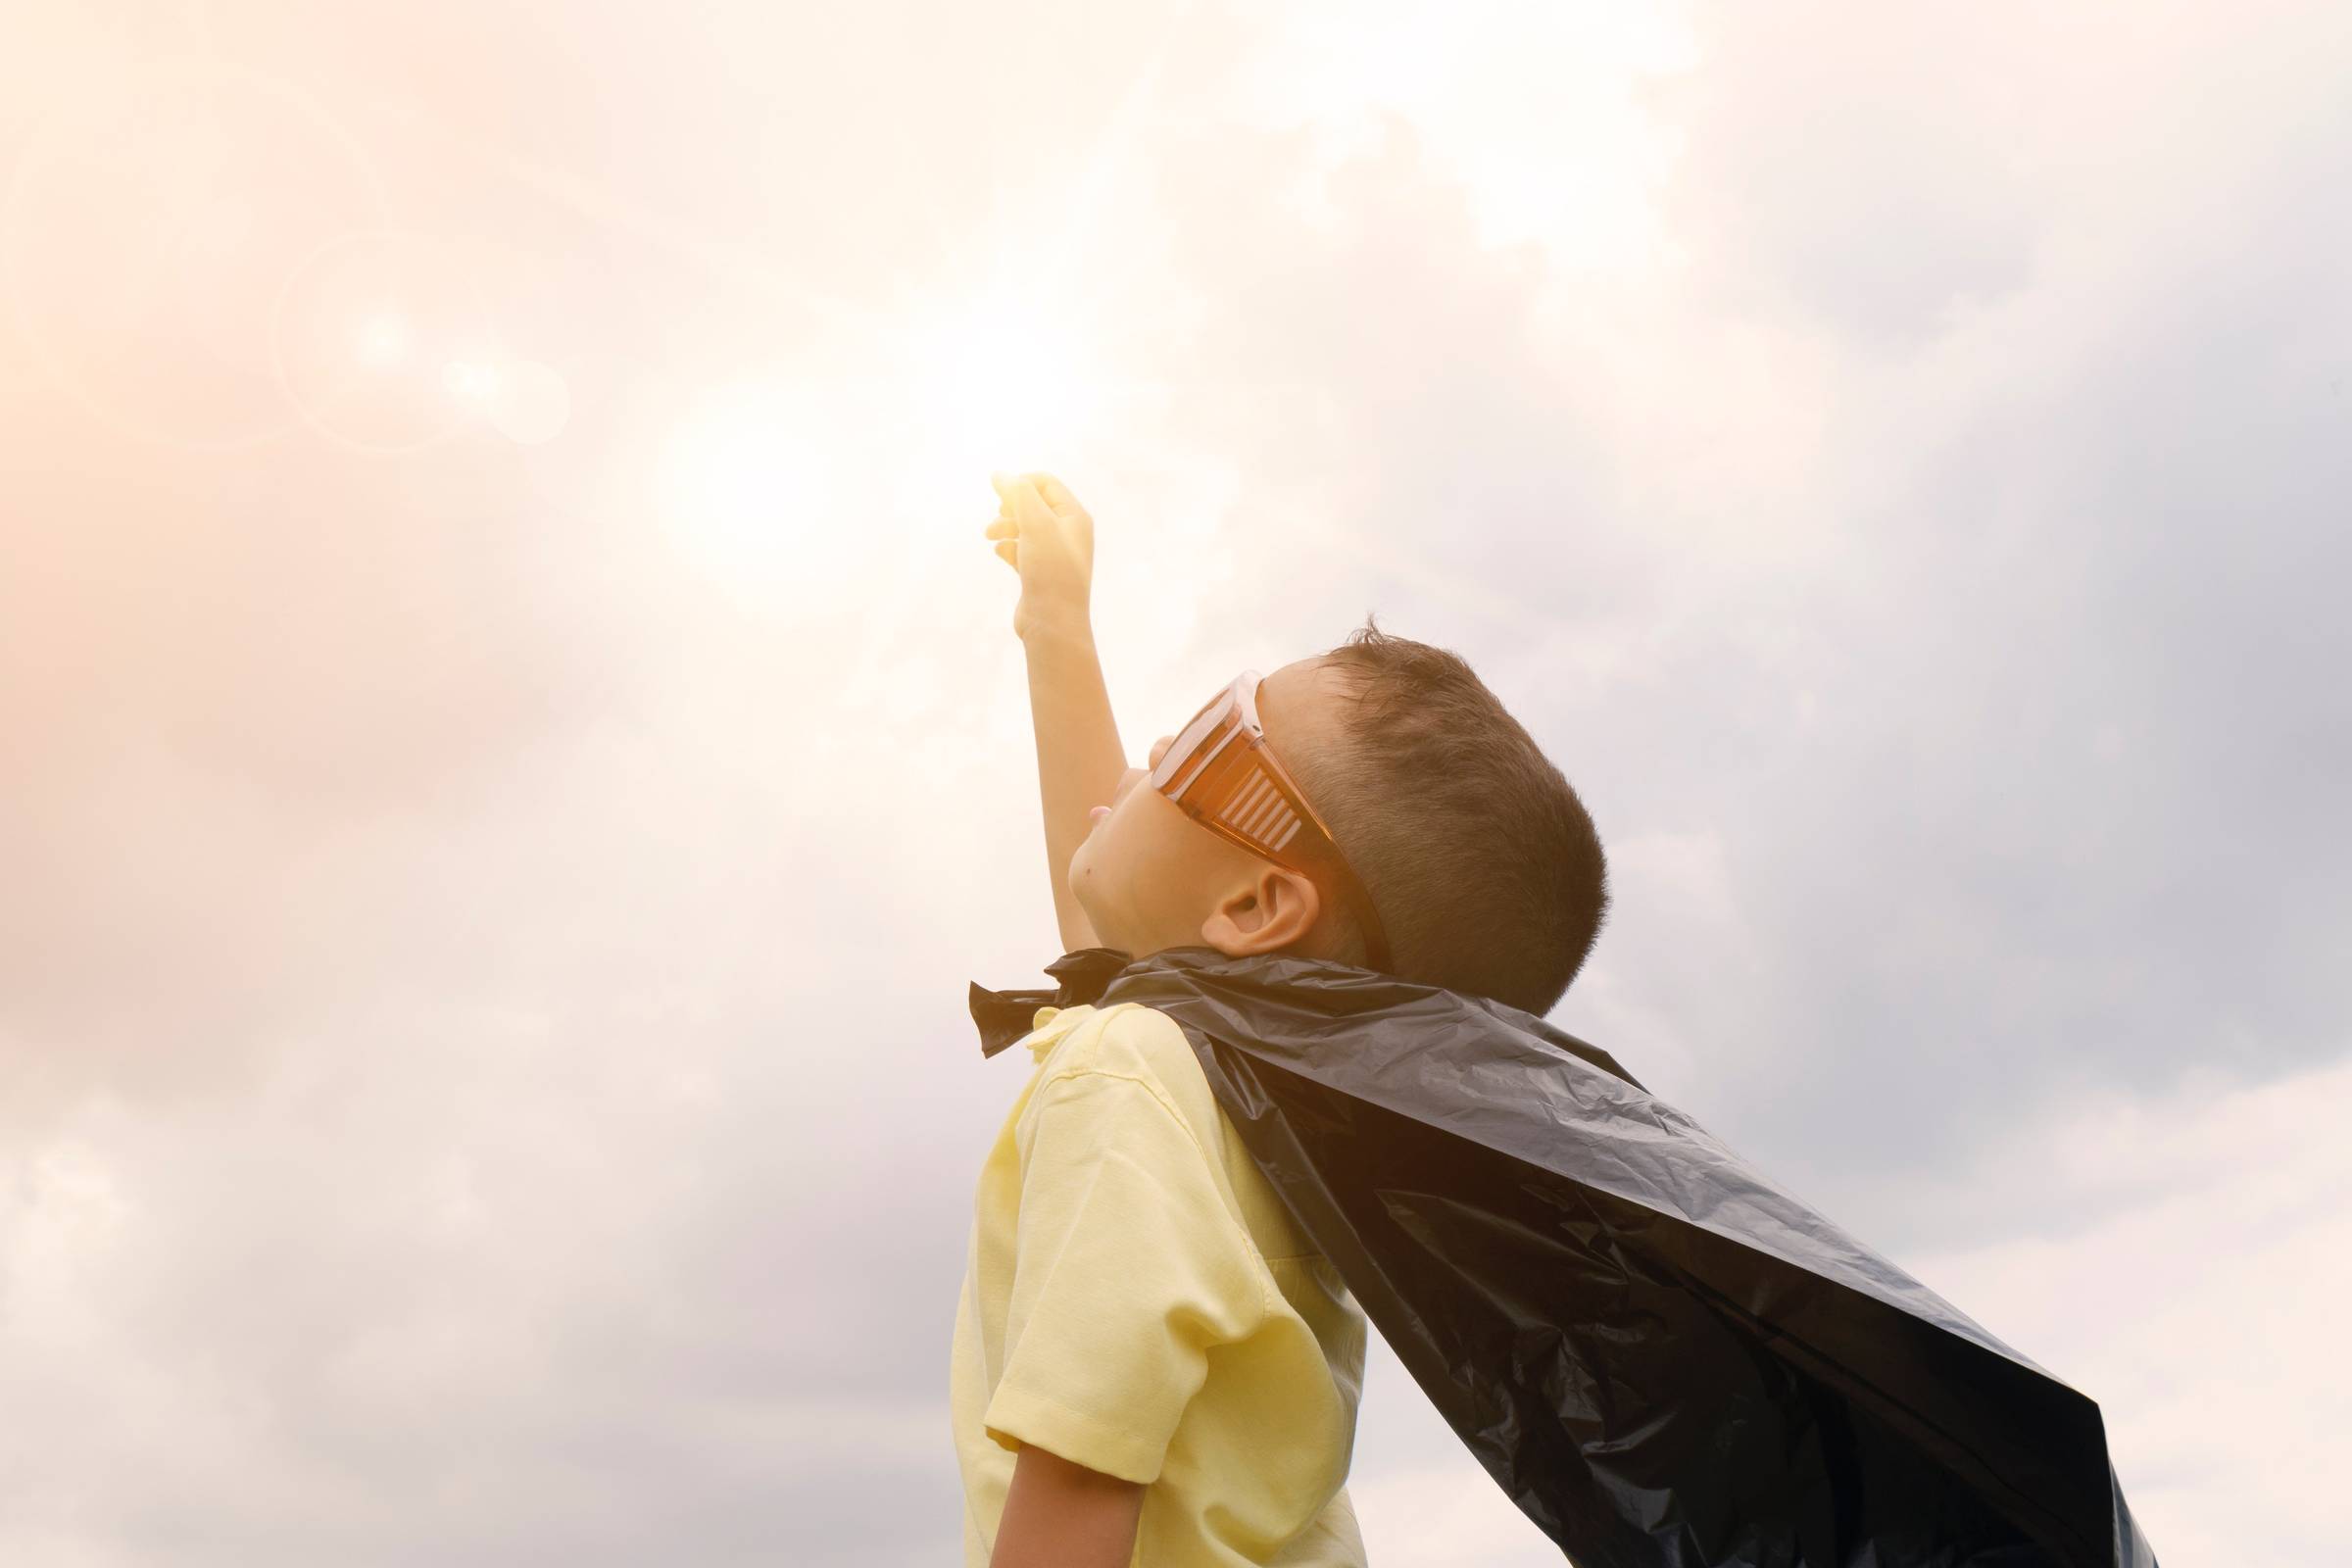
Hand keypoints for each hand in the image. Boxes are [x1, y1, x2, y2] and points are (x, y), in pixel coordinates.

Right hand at [986, 472, 1094, 641]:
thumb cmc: (1050, 571)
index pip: (1046, 483)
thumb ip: (1019, 494)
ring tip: (990, 537)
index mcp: (1075, 517)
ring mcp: (1054, 554)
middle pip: (1033, 504)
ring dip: (1004, 527)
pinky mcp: (1040, 573)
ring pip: (1023, 527)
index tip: (999, 495)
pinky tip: (1001, 553)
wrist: (1053, 624)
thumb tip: (999, 474)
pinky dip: (1008, 547)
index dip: (1020, 483)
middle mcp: (1068, 533)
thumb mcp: (1036, 524)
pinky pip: (1020, 550)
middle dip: (1009, 507)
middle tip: (996, 519)